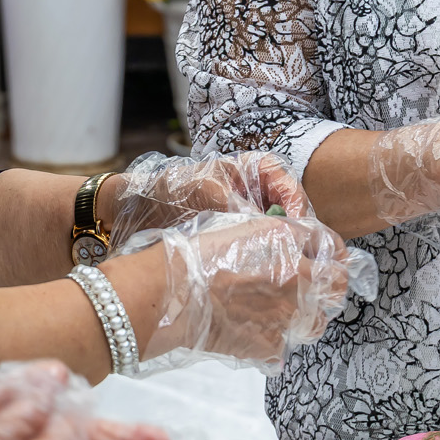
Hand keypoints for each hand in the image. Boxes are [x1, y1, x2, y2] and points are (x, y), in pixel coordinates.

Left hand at [106, 150, 309, 245]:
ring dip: (279, 247)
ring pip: (278, 232)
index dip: (298, 206)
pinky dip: (263, 257)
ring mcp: (251, 215)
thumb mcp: (206, 191)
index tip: (298, 226)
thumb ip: (236, 206)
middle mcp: (258, 192)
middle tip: (295, 253)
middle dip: (294, 232)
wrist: (141, 209)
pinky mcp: (241, 237)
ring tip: (281, 265)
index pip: (289, 185)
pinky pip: (260, 246)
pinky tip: (261, 270)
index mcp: (255, 169)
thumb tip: (262, 227)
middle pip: (290, 212)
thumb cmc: (173, 188)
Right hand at [114, 211, 375, 371]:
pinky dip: (272, 343)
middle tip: (318, 287)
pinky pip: (282, 347)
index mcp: (286, 240)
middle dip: (332, 285)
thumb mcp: (233, 227)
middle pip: (338, 285)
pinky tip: (254, 333)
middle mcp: (296, 276)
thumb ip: (269, 236)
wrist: (168, 294)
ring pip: (317, 323)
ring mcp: (287, 314)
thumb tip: (288, 245)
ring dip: (308, 317)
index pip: (331, 244)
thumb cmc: (189, 256)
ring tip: (285, 315)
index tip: (327, 257)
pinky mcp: (270, 344)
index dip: (330, 251)